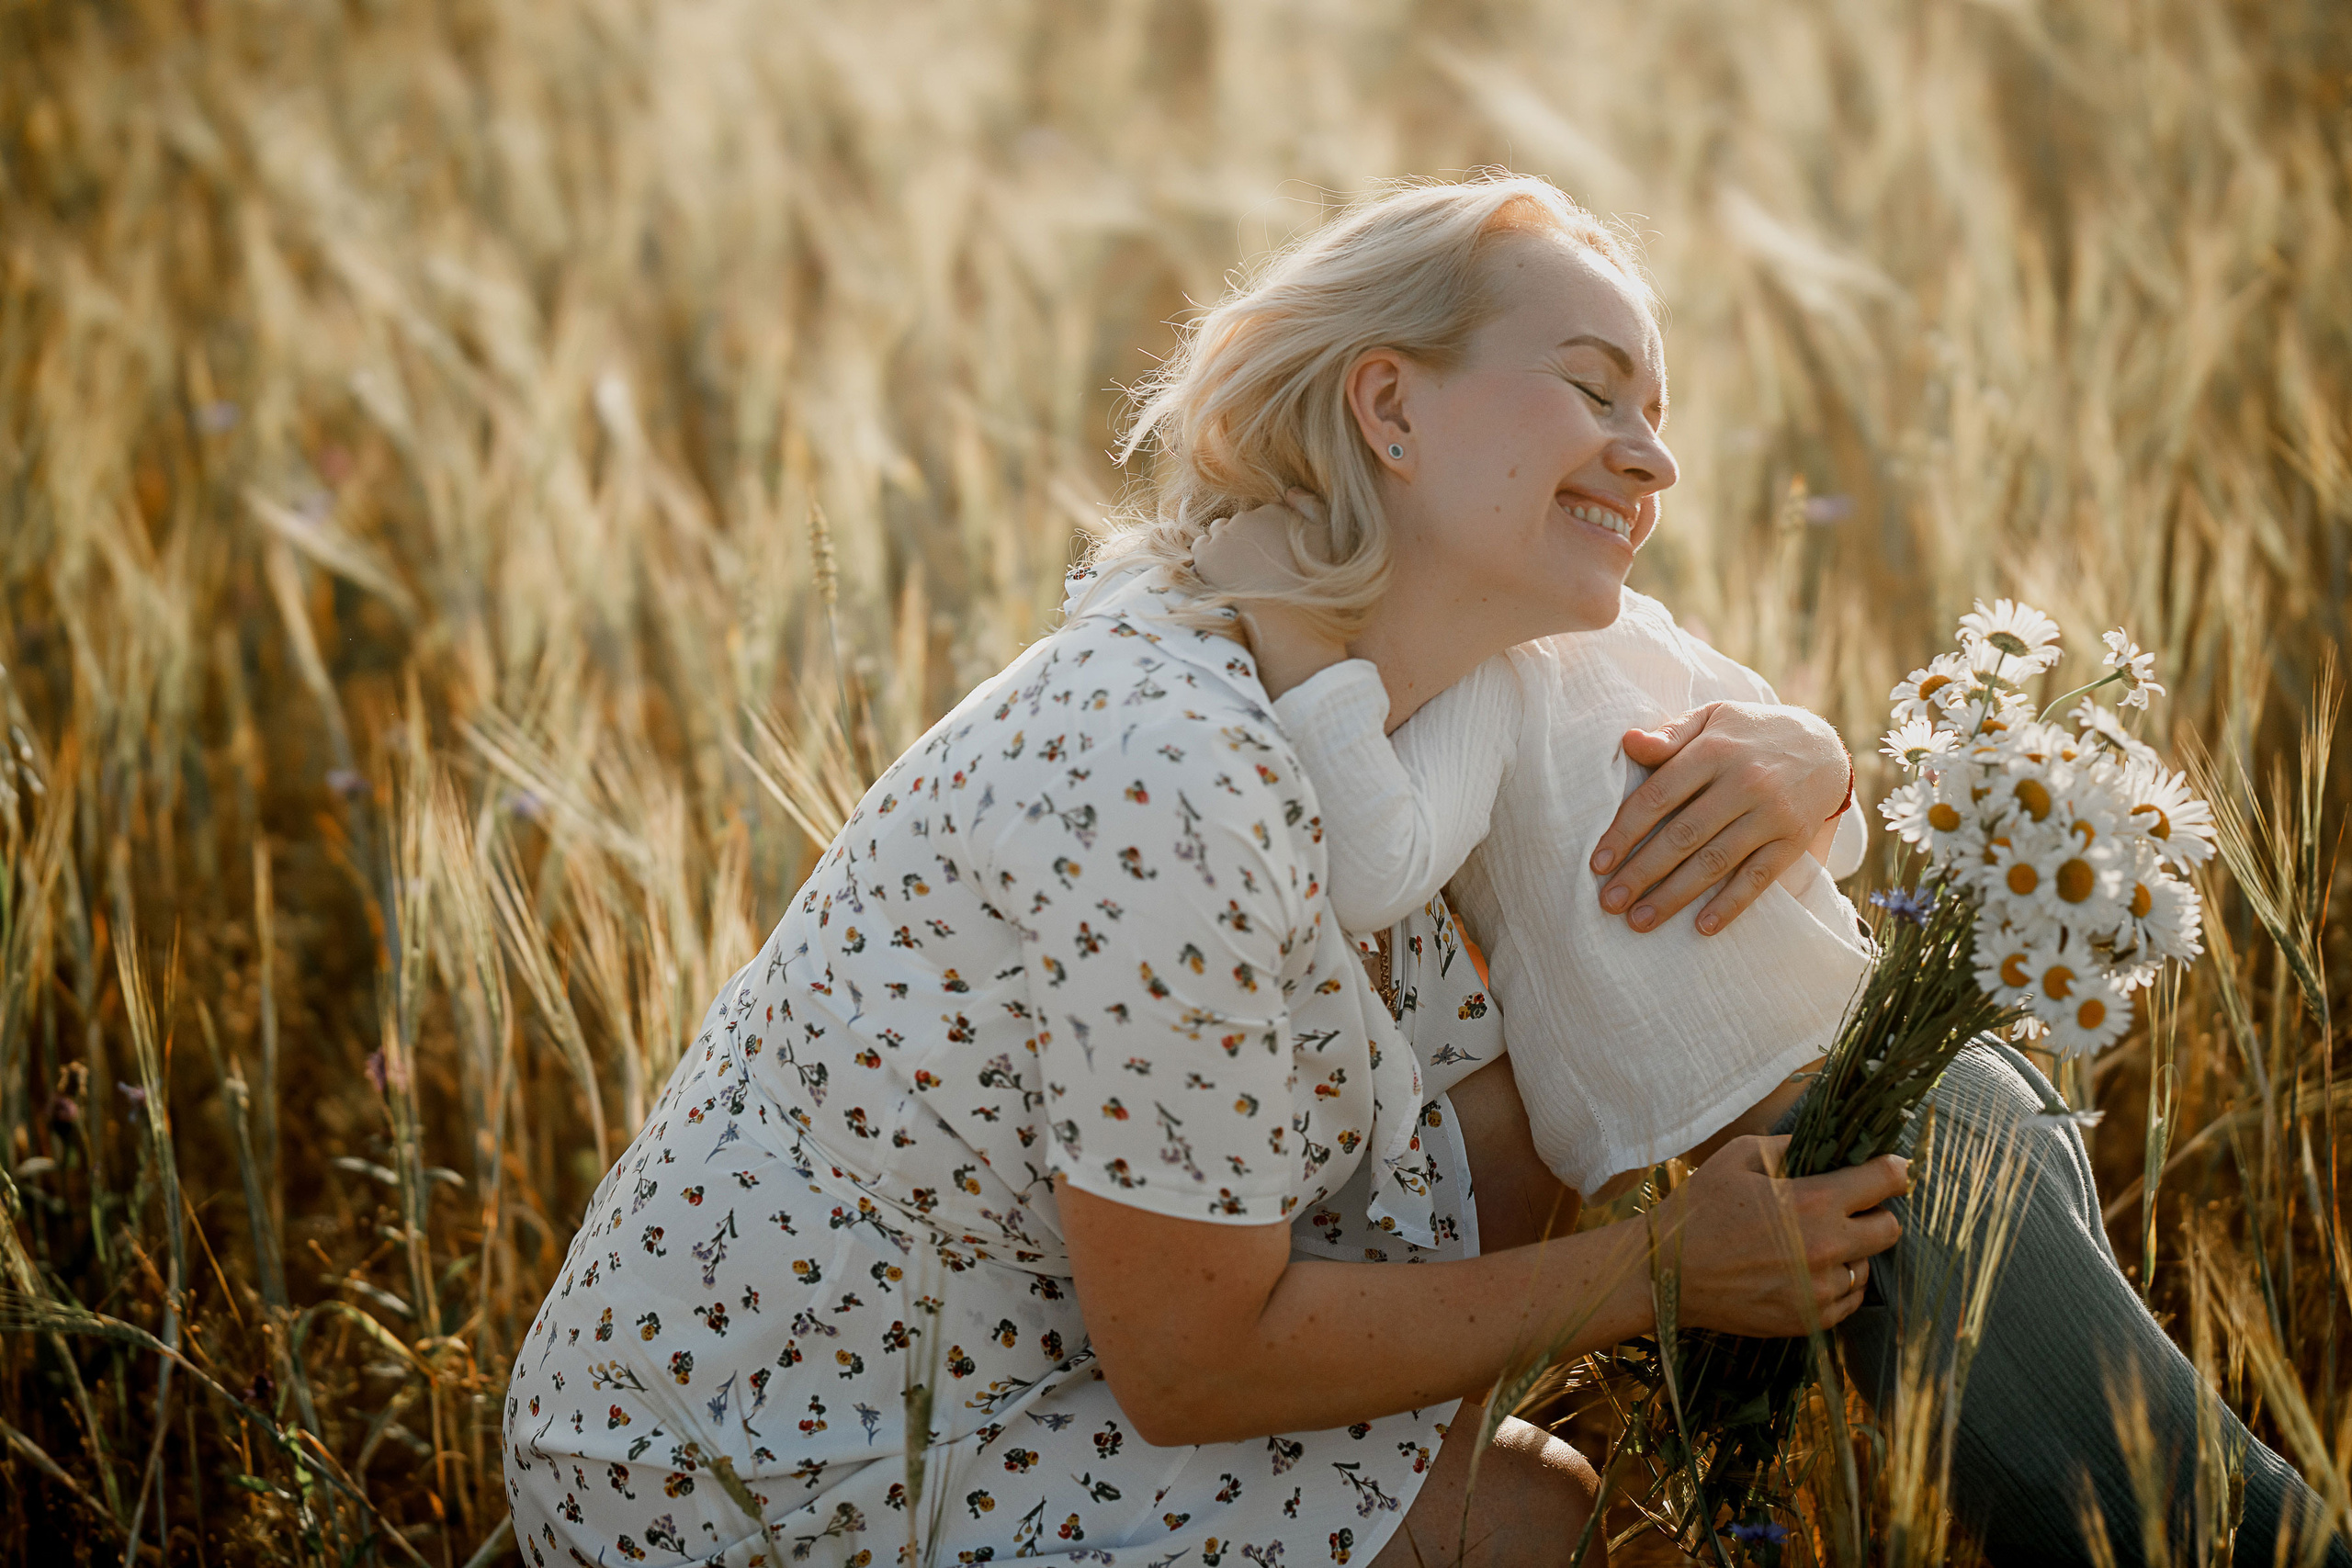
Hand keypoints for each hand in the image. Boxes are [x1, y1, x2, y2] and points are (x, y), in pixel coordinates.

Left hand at [1191, 493, 1346, 699]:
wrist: (1287, 622)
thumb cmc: (1311, 586)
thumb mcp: (1327, 540)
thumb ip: (1313, 508)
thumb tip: (1290, 492)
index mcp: (1276, 511)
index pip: (1262, 514)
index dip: (1266, 535)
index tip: (1272, 555)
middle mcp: (1248, 517)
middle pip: (1239, 522)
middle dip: (1244, 539)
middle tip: (1254, 568)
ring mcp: (1224, 535)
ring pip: (1218, 533)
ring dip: (1225, 548)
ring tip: (1238, 573)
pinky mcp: (1206, 555)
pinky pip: (1200, 548)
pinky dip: (1207, 559)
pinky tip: (1222, 576)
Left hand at [1590, 701, 1849, 935]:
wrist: (1824, 745)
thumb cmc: (1748, 734)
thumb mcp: (1711, 718)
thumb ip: (1670, 734)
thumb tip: (1628, 741)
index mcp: (1714, 750)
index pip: (1658, 796)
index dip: (1625, 832)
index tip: (1598, 864)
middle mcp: (1743, 782)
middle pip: (1682, 835)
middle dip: (1642, 873)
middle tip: (1609, 902)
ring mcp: (1771, 813)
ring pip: (1715, 861)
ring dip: (1674, 895)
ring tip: (1640, 921)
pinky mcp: (1794, 839)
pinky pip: (1759, 877)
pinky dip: (1731, 904)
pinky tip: (1703, 927)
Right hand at [1658, 1134, 1905, 1336]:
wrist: (1665, 1274)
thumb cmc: (1698, 1209)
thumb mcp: (1737, 1157)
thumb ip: (1789, 1146)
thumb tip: (1824, 1143)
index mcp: (1813, 1202)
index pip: (1886, 1180)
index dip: (1894, 1169)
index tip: (1891, 1169)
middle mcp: (1827, 1248)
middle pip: (1891, 1229)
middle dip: (1875, 1213)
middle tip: (1848, 1209)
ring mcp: (1821, 1290)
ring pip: (1867, 1266)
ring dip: (1850, 1252)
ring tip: (1811, 1244)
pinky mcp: (1811, 1321)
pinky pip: (1848, 1299)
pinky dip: (1835, 1283)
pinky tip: (1804, 1271)